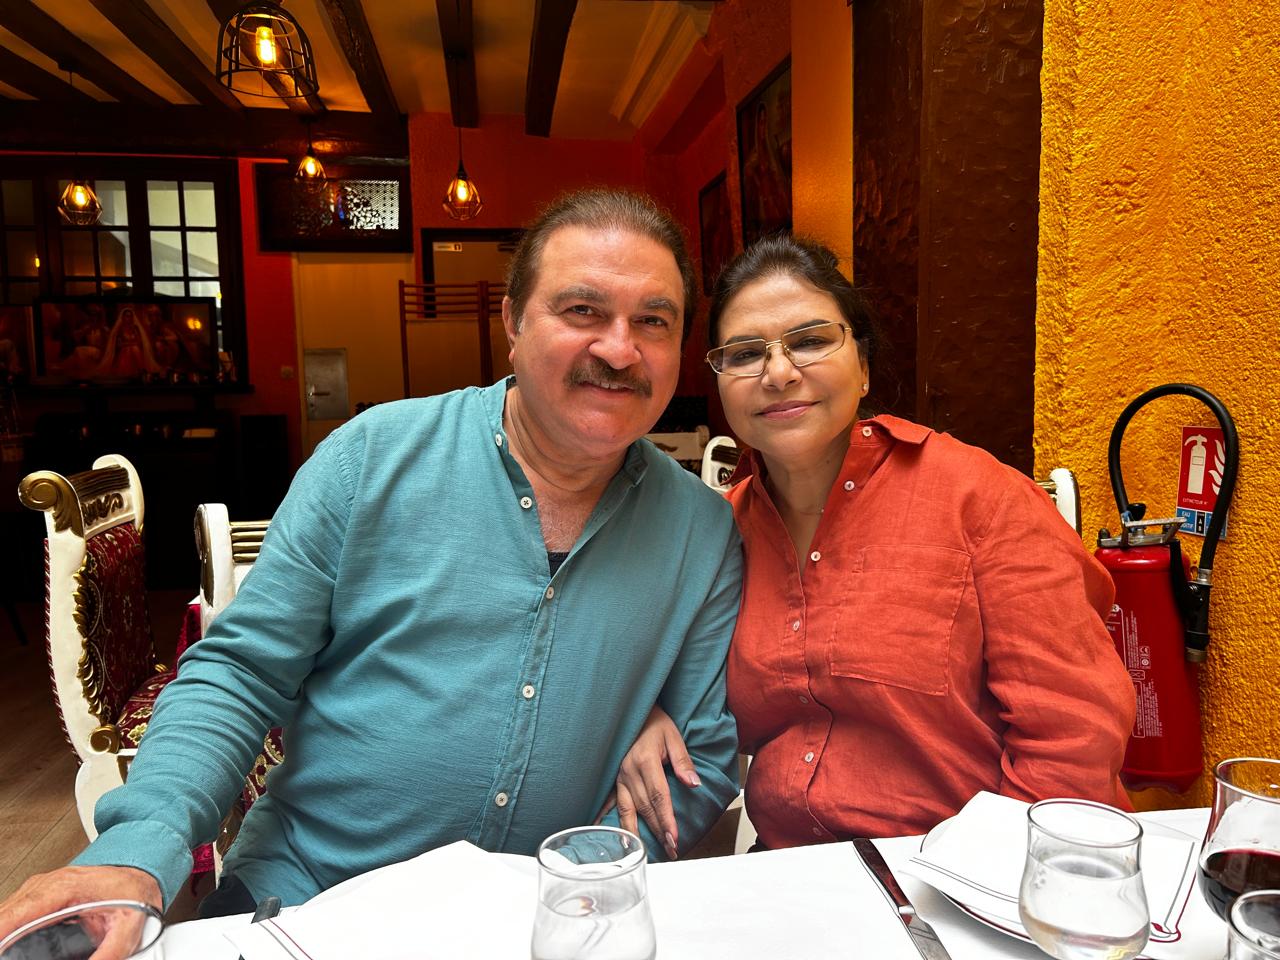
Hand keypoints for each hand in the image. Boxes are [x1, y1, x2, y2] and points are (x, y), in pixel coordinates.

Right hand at [0, 866, 161, 959]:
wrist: (135, 876)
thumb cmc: (130, 891)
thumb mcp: (128, 926)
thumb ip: (111, 953)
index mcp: (64, 888)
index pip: (18, 911)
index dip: (0, 930)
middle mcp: (44, 886)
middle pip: (5, 915)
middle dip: (0, 938)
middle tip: (5, 957)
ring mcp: (36, 890)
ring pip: (5, 915)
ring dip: (2, 935)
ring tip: (8, 955)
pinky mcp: (34, 899)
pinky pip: (11, 916)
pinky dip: (7, 932)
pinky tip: (9, 947)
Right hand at [615, 706, 698, 858]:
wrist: (632, 710)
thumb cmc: (655, 722)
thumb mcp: (673, 736)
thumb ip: (683, 761)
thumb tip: (694, 784)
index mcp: (645, 762)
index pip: (659, 797)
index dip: (666, 820)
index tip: (675, 839)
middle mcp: (628, 772)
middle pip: (644, 808)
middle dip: (658, 831)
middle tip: (671, 851)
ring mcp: (618, 776)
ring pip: (627, 810)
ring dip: (637, 832)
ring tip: (646, 851)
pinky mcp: (612, 778)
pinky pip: (610, 803)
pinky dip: (612, 820)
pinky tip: (613, 836)